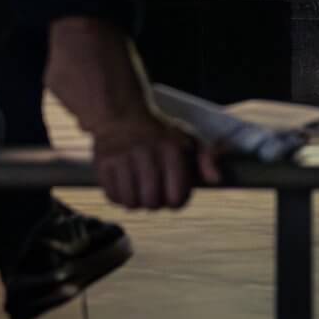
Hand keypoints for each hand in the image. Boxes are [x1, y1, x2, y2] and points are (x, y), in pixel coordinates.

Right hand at [90, 110, 225, 211]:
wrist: (121, 114)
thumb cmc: (158, 133)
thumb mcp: (187, 138)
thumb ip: (206, 158)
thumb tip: (215, 180)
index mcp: (171, 148)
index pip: (177, 196)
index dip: (177, 201)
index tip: (172, 193)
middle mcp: (146, 152)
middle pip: (153, 203)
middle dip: (155, 204)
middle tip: (153, 193)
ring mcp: (122, 157)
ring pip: (131, 203)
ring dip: (136, 202)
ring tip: (138, 190)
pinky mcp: (103, 163)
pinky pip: (112, 197)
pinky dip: (119, 197)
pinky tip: (124, 186)